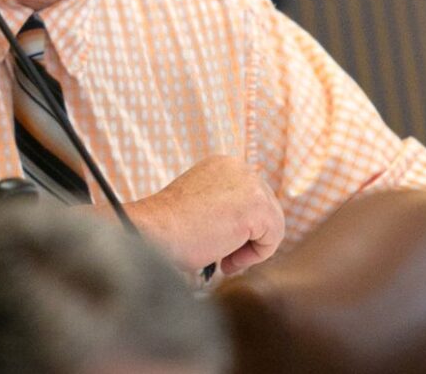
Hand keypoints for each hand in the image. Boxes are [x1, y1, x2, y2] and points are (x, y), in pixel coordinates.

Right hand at [126, 155, 284, 275]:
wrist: (153, 232)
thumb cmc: (168, 230)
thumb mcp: (201, 209)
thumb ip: (225, 208)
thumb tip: (249, 230)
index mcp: (224, 166)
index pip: (251, 201)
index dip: (239, 229)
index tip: (214, 240)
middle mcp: (240, 167)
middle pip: (267, 211)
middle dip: (247, 238)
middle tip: (221, 256)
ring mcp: (250, 183)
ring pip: (272, 225)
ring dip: (248, 249)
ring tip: (222, 258)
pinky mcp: (257, 204)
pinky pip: (273, 238)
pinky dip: (253, 256)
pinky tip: (225, 259)